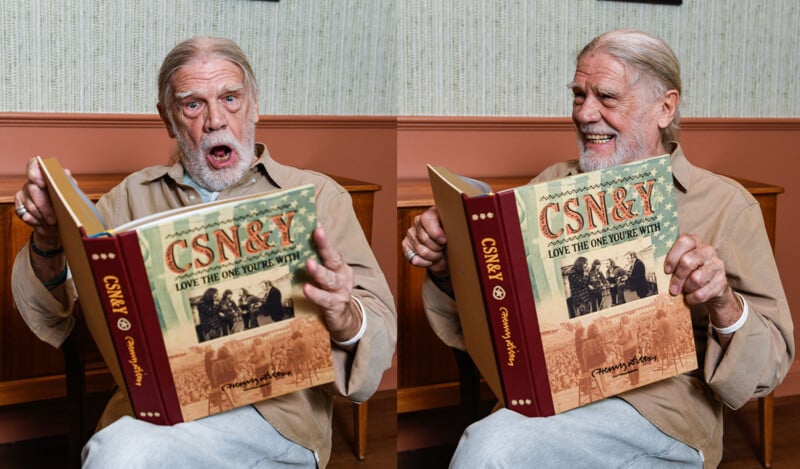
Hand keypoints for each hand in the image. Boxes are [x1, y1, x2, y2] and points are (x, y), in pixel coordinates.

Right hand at [15, 157, 61, 246]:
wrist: (62, 224)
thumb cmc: (68, 206)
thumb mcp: (73, 194)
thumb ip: (69, 184)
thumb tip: (66, 173)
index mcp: (46, 175)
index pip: (34, 164)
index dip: (34, 171)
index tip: (41, 183)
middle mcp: (33, 183)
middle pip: (33, 189)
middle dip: (44, 205)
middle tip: (54, 218)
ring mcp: (25, 194)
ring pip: (29, 204)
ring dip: (41, 215)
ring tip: (52, 223)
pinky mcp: (20, 207)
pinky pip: (24, 214)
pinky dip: (35, 221)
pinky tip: (42, 224)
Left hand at [303, 224, 359, 343]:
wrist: (346, 321)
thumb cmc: (330, 295)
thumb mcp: (325, 278)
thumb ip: (315, 265)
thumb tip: (293, 247)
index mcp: (339, 267)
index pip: (330, 250)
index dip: (324, 238)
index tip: (316, 225)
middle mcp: (342, 277)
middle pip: (333, 259)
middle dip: (325, 245)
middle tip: (317, 233)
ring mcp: (341, 292)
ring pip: (330, 279)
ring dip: (319, 271)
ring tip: (309, 263)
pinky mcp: (336, 306)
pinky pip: (325, 299)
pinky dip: (316, 294)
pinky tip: (306, 289)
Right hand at [401, 206, 448, 276]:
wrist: (448, 253)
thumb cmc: (454, 241)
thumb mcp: (457, 234)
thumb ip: (454, 230)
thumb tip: (450, 235)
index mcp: (432, 213)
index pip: (427, 219)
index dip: (435, 233)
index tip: (444, 241)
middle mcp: (419, 221)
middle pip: (424, 238)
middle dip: (437, 248)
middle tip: (444, 248)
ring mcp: (411, 232)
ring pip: (421, 251)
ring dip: (434, 256)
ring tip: (440, 254)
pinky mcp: (406, 244)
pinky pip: (414, 259)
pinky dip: (425, 263)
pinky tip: (431, 260)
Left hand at [664, 233, 740, 329]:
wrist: (713, 288)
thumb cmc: (690, 273)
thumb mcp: (680, 264)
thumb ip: (670, 261)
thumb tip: (649, 269)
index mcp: (695, 242)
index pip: (684, 241)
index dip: (672, 256)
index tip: (666, 270)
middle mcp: (708, 251)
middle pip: (687, 262)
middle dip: (677, 278)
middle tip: (672, 289)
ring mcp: (717, 265)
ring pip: (696, 279)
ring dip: (686, 288)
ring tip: (684, 290)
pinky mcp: (722, 282)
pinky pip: (702, 293)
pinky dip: (692, 298)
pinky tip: (690, 298)